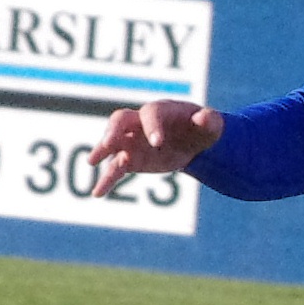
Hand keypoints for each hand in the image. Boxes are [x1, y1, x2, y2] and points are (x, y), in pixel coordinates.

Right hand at [89, 100, 224, 196]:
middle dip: (114, 131)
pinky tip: (98, 193)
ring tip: (92, 161)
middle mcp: (140, 123)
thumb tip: (205, 117)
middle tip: (110, 143)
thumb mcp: (211, 125)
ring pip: (112, 143)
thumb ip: (209, 121)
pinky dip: (106, 180)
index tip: (158, 143)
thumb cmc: (200, 129)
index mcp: (160, 111)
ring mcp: (132, 141)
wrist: (192, 141)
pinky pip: (115, 168)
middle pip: (120, 120)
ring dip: (102, 150)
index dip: (153, 127)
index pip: (150, 114)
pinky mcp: (131, 159)